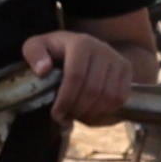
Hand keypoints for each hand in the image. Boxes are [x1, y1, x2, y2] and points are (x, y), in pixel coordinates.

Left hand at [20, 27, 139, 126]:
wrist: (84, 47)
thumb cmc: (55, 51)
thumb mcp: (37, 46)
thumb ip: (33, 53)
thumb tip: (43, 70)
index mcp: (80, 43)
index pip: (76, 76)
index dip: (66, 100)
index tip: (56, 114)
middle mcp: (103, 49)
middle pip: (93, 90)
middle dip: (78, 110)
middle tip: (65, 118)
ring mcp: (117, 59)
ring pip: (109, 97)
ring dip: (92, 113)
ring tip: (77, 115)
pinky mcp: (127, 70)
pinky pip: (120, 99)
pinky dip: (106, 112)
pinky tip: (91, 113)